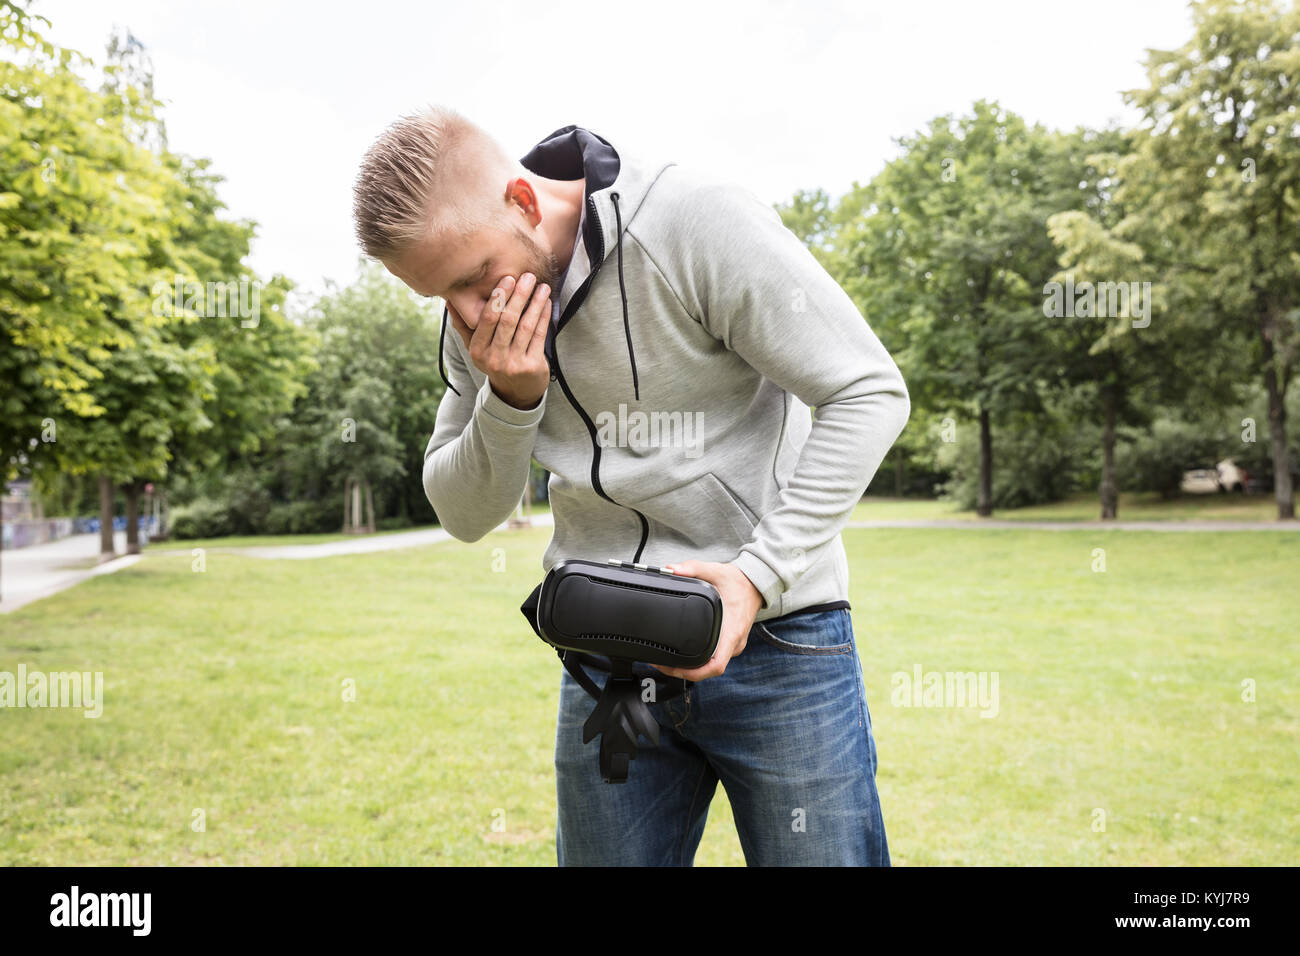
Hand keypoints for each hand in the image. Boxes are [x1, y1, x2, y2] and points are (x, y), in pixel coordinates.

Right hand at [448, 273, 551, 409]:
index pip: (487, 319)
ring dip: (535, 303)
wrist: (515, 392)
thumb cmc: (495, 360)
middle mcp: (493, 358)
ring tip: (541, 286)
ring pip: (525, 326)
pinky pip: (538, 336)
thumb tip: (449, 301)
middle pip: (507, 320)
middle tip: (527, 276)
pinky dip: (542, 317)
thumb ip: (463, 324)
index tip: (508, 278)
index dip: (498, 297)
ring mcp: (513, 364)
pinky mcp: (532, 366)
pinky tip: (545, 303)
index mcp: (477, 350)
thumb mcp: (475, 347)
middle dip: (519, 296)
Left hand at [651, 559, 762, 681]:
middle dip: (685, 672)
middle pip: (709, 670)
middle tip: (662, 665)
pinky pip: (714, 658)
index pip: (715, 665)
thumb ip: (693, 568)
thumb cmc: (740, 582)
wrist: (757, 583)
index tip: (675, 669)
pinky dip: (698, 662)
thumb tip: (672, 569)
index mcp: (731, 632)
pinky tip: (684, 656)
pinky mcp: (730, 642)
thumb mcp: (716, 571)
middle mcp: (733, 643)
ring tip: (668, 663)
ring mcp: (732, 644)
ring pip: (711, 666)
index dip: (694, 673)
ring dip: (691, 669)